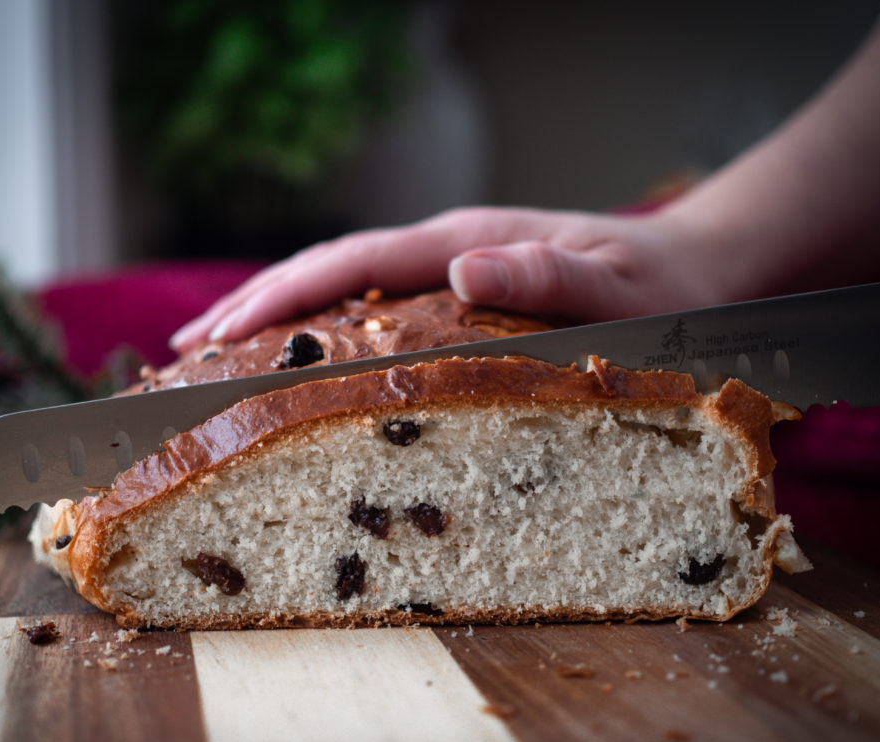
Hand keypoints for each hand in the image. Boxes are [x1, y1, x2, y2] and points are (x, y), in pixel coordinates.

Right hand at [168, 206, 733, 351]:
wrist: (697, 274)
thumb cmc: (661, 289)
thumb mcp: (618, 287)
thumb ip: (549, 275)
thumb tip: (464, 267)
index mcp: (467, 242)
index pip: (353, 260)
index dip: (280, 293)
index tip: (215, 330)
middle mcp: (449, 252)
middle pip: (329, 269)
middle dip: (251, 307)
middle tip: (182, 351)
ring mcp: (453, 272)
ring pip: (345, 287)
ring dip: (277, 317)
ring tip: (213, 355)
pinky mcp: (463, 298)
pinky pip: (377, 309)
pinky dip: (324, 329)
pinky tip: (302, 360)